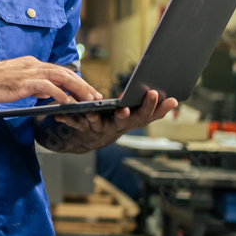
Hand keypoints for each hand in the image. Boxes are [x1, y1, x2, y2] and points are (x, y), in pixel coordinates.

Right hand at [0, 56, 100, 104]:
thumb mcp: (16, 82)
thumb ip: (32, 86)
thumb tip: (45, 93)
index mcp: (32, 64)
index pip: (59, 70)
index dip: (76, 80)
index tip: (87, 90)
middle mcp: (34, 65)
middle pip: (65, 72)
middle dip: (83, 84)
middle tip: (96, 96)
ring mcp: (30, 72)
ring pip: (61, 77)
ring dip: (78, 89)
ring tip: (89, 100)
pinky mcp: (25, 81)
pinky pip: (48, 88)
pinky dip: (60, 95)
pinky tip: (68, 103)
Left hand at [53, 90, 177, 150]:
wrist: (90, 141)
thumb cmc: (115, 121)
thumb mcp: (134, 115)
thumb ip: (151, 108)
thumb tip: (176, 100)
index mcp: (131, 121)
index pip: (147, 115)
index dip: (155, 107)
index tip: (160, 95)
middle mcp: (117, 128)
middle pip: (124, 122)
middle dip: (126, 115)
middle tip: (125, 109)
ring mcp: (99, 130)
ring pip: (97, 126)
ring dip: (94, 120)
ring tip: (91, 114)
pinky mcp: (82, 130)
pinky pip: (74, 125)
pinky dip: (67, 120)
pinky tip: (59, 114)